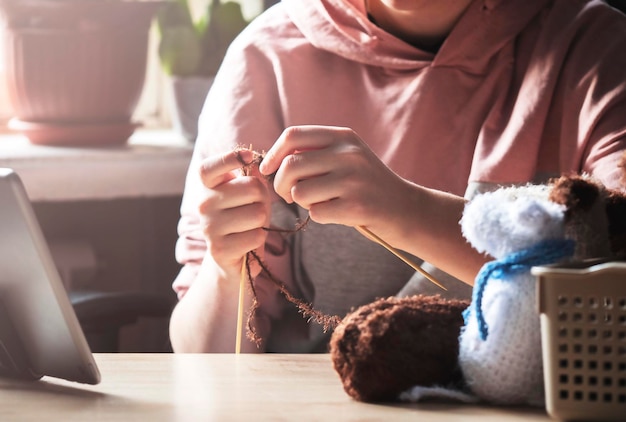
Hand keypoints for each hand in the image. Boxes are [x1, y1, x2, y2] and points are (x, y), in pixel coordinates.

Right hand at [198, 149, 270, 278]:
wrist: (232, 256)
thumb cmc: (243, 216)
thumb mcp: (248, 193)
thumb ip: (251, 176)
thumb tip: (255, 161)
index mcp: (208, 186)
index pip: (210, 167)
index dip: (229, 158)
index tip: (248, 156)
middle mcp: (203, 204)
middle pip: (252, 188)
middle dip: (263, 199)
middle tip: (255, 208)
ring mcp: (209, 227)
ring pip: (257, 214)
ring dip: (262, 220)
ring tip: (251, 226)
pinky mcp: (219, 249)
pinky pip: (256, 236)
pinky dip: (259, 238)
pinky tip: (248, 241)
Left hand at [259, 125, 413, 236]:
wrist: (406, 209)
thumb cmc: (366, 184)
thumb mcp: (348, 156)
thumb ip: (316, 152)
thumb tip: (272, 161)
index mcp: (344, 137)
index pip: (293, 135)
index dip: (273, 154)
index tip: (266, 171)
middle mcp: (349, 154)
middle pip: (290, 166)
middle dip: (280, 186)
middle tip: (289, 196)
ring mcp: (354, 180)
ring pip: (299, 192)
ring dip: (303, 203)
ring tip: (322, 202)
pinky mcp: (357, 207)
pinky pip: (316, 213)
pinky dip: (320, 216)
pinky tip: (337, 213)